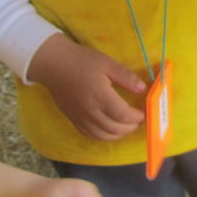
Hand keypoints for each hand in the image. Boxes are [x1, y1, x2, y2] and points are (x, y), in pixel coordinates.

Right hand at [28, 34, 145, 139]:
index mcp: (100, 96)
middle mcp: (90, 111)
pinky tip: (109, 129)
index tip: (143, 112)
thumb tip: (143, 89)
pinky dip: (102, 135)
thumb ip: (126, 77)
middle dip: (129, 128)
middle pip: (114, 129)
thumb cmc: (82, 60)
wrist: (53, 64)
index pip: (122, 115)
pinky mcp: (72, 119)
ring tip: (126, 126)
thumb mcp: (107, 63)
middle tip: (137, 121)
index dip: (136, 117)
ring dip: (117, 135)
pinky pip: (89, 134)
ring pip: (102, 135)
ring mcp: (80, 117)